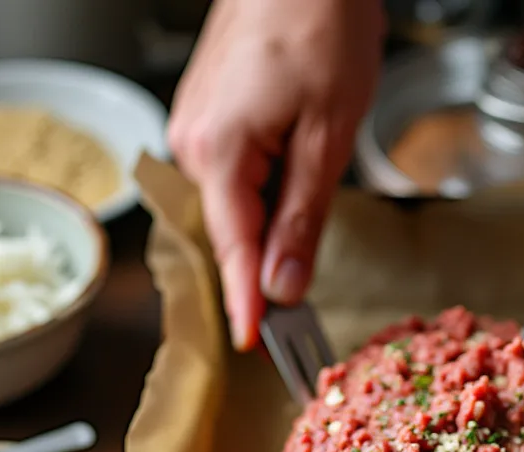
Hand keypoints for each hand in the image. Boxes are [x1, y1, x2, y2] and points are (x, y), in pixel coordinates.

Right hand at [168, 0, 384, 349]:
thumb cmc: (321, 27)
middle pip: (230, 236)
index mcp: (219, 152)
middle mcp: (195, 146)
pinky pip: (232, 184)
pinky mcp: (211, 123)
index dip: (247, 304)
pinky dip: (259, 208)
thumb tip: (284, 285)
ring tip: (294, 261)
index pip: (234, 250)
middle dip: (260, 279)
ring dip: (264, 240)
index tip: (255, 347)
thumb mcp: (329, 135)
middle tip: (292, 330)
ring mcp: (197, 132)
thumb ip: (303, 219)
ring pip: (232, 211)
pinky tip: (285, 206)